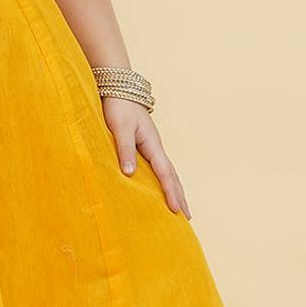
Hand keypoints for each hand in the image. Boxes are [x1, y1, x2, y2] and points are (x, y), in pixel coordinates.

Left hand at [101, 96, 191, 217]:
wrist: (118, 88)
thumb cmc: (118, 106)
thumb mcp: (120, 127)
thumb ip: (124, 149)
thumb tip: (129, 173)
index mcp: (152, 144)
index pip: (164, 174)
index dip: (171, 193)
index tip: (176, 211)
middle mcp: (156, 147)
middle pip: (172, 176)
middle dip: (180, 196)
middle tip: (187, 218)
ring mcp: (152, 147)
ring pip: (168, 173)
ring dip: (176, 190)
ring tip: (181, 208)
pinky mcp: (145, 146)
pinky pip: (159, 168)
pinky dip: (165, 181)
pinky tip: (163, 189)